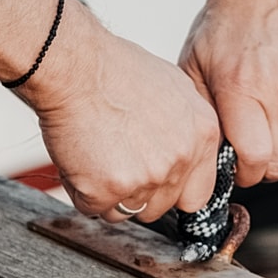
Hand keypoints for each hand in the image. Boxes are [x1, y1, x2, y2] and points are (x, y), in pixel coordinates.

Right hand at [21, 0, 224, 221]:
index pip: (198, 194)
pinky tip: (79, 157)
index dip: (172, 190)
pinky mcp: (108, 190)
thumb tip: (187, 152)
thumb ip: (187, 128)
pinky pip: (94, 208)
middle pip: (161, 207)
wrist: (76, 66)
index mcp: (202, 135)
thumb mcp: (173, 87)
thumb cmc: (114, 68)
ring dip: (110, 193)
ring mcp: (145, 178)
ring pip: (127, 211)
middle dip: (138, 192)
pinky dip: (82, 190)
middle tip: (116, 159)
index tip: (155, 181)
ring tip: (96, 154)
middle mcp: (180, 160)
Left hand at [179, 0, 277, 185]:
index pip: (254, 158)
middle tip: (252, 146)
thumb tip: (205, 154)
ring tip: (273, 133)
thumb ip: (201, 110)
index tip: (235, 161)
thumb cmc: (228, 19)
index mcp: (241, 86)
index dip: (243, 171)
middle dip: (262, 166)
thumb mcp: (195, 60)